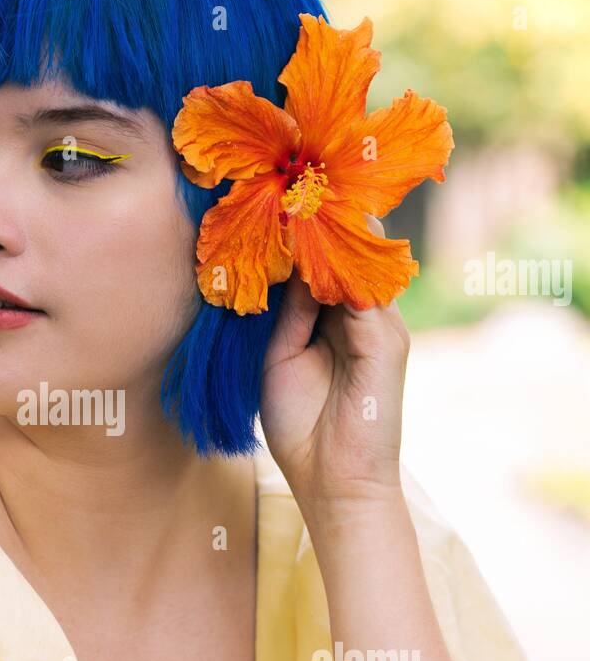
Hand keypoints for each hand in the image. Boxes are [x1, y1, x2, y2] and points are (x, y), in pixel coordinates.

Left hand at [258, 214, 410, 515]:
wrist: (334, 484)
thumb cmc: (303, 428)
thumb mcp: (279, 359)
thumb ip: (286, 314)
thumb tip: (283, 263)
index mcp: (338, 321)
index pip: (325, 263)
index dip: (303, 232)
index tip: (273, 197)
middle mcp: (365, 317)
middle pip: (348, 253)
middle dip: (321, 217)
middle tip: (289, 176)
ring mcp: (381, 327)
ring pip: (360, 261)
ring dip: (332, 228)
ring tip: (300, 190)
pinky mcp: (387, 342)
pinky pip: (365, 289)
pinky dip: (342, 261)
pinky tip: (315, 236)